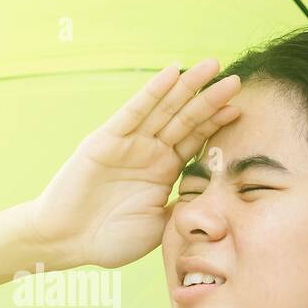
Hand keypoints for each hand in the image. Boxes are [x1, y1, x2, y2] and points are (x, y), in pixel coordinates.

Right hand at [27, 59, 241, 269]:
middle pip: (185, 118)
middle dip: (209, 99)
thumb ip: (183, 207)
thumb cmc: (110, 241)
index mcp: (163, 171)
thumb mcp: (159, 226)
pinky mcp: (107, 139)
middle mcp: (149, 152)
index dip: (216, 123)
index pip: (196, 140)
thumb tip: (216, 199)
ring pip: (164, 109)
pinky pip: (134, 110)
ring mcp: (129, 143)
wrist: (67, 242)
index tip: (240, 108)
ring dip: (187, 86)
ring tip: (212, 65)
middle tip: (235, 79)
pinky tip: (172, 72)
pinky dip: (153, 91)